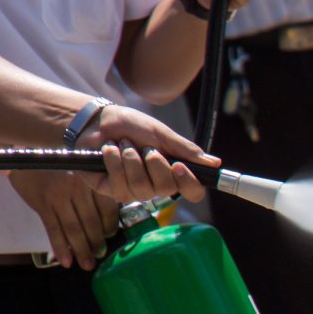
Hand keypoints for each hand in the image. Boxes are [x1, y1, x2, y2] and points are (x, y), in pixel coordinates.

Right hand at [7, 170, 117, 269]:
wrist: (26, 154)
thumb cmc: (58, 165)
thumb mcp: (81, 171)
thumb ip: (94, 192)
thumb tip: (107, 223)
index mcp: (91, 181)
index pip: (107, 209)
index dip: (110, 226)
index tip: (110, 237)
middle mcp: (78, 188)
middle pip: (91, 222)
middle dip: (97, 243)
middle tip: (100, 256)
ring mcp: (59, 197)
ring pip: (74, 228)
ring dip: (81, 250)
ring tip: (87, 264)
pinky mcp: (42, 204)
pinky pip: (54, 229)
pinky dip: (60, 247)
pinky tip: (65, 260)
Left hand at [83, 105, 218, 203]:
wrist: (97, 122)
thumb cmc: (132, 126)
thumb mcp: (162, 134)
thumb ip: (186, 150)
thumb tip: (215, 163)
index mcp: (173, 172)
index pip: (192, 192)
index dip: (189, 183)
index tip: (179, 165)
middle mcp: (156, 185)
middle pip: (166, 189)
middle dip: (153, 163)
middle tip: (144, 147)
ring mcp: (135, 190)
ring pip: (142, 187)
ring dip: (131, 159)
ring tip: (123, 145)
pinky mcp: (113, 190)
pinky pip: (120, 184)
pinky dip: (114, 161)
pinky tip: (109, 150)